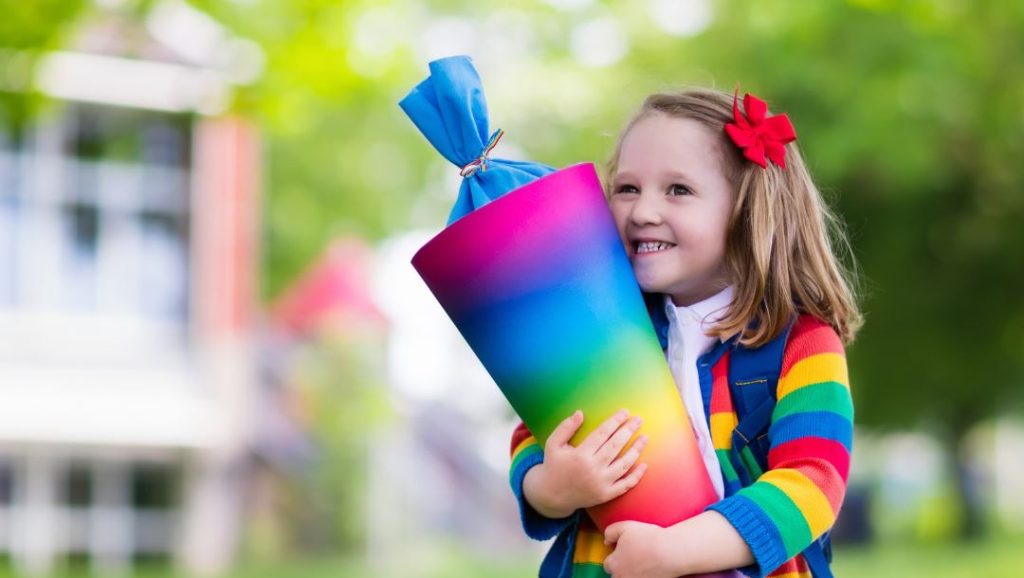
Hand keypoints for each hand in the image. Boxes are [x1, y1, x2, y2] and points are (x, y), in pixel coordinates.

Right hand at [524, 409, 647, 516]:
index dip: (615, 421)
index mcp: (579, 455)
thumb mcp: (553, 444)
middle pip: (615, 446)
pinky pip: (625, 485)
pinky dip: (636, 476)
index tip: (625, 412)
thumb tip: (580, 413)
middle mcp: (592, 469)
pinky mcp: (605, 495)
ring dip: (636, 450)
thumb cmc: (553, 465)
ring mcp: (600, 484)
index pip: (602, 433)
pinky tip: (644, 464)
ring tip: (644, 437)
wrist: (552, 496)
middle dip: (628, 430)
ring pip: (624, 464)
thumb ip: (566, 427)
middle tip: (638, 420)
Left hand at [603, 521, 676, 577]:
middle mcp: (622, 577)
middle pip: (616, 576)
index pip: (608, 565)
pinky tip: (650, 570)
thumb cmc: (648, 538)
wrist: (670, 551)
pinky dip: (644, 576)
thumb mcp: (624, 526)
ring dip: (631, 574)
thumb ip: (610, 532)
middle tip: (633, 559)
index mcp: (614, 564)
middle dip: (621, 569)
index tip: (624, 552)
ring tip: (641, 565)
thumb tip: (606, 541)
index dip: (615, 557)